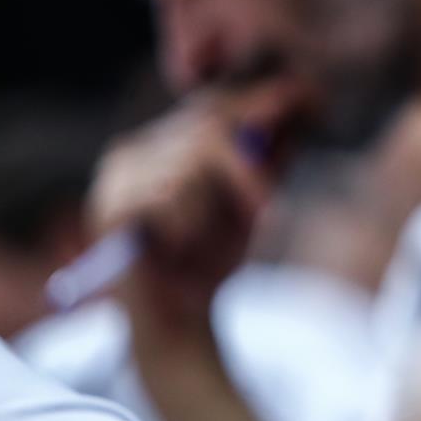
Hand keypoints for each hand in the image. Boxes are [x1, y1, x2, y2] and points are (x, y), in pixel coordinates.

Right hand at [88, 82, 304, 347]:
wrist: (178, 323)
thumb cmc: (213, 260)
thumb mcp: (254, 202)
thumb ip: (269, 156)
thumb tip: (304, 103)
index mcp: (166, 142)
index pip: (217, 104)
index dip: (263, 100)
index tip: (308, 97)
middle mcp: (137, 149)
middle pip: (211, 125)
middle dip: (249, 170)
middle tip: (264, 212)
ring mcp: (118, 176)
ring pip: (195, 161)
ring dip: (214, 209)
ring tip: (198, 242)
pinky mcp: (111, 205)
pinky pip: (172, 196)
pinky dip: (190, 226)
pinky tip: (178, 249)